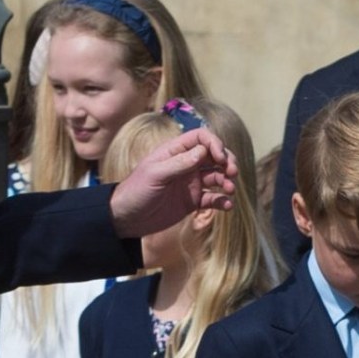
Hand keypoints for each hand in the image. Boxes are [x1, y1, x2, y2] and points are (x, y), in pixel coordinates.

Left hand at [107, 128, 235, 236]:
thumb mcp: (155, 175)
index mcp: (175, 152)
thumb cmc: (135, 192)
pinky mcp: (193, 201)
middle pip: (214, 155)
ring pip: (217, 176)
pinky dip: (222, 200)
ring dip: (227, 181)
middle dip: (227, 161)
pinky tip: (227, 205)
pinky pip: (213, 198)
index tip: (221, 158)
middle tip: (232, 173)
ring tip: (229, 190)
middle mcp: (186, 164)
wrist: (126, 219)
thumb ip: (179, 163)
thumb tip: (203, 152)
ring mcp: (191, 183)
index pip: (201, 138)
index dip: (215, 144)